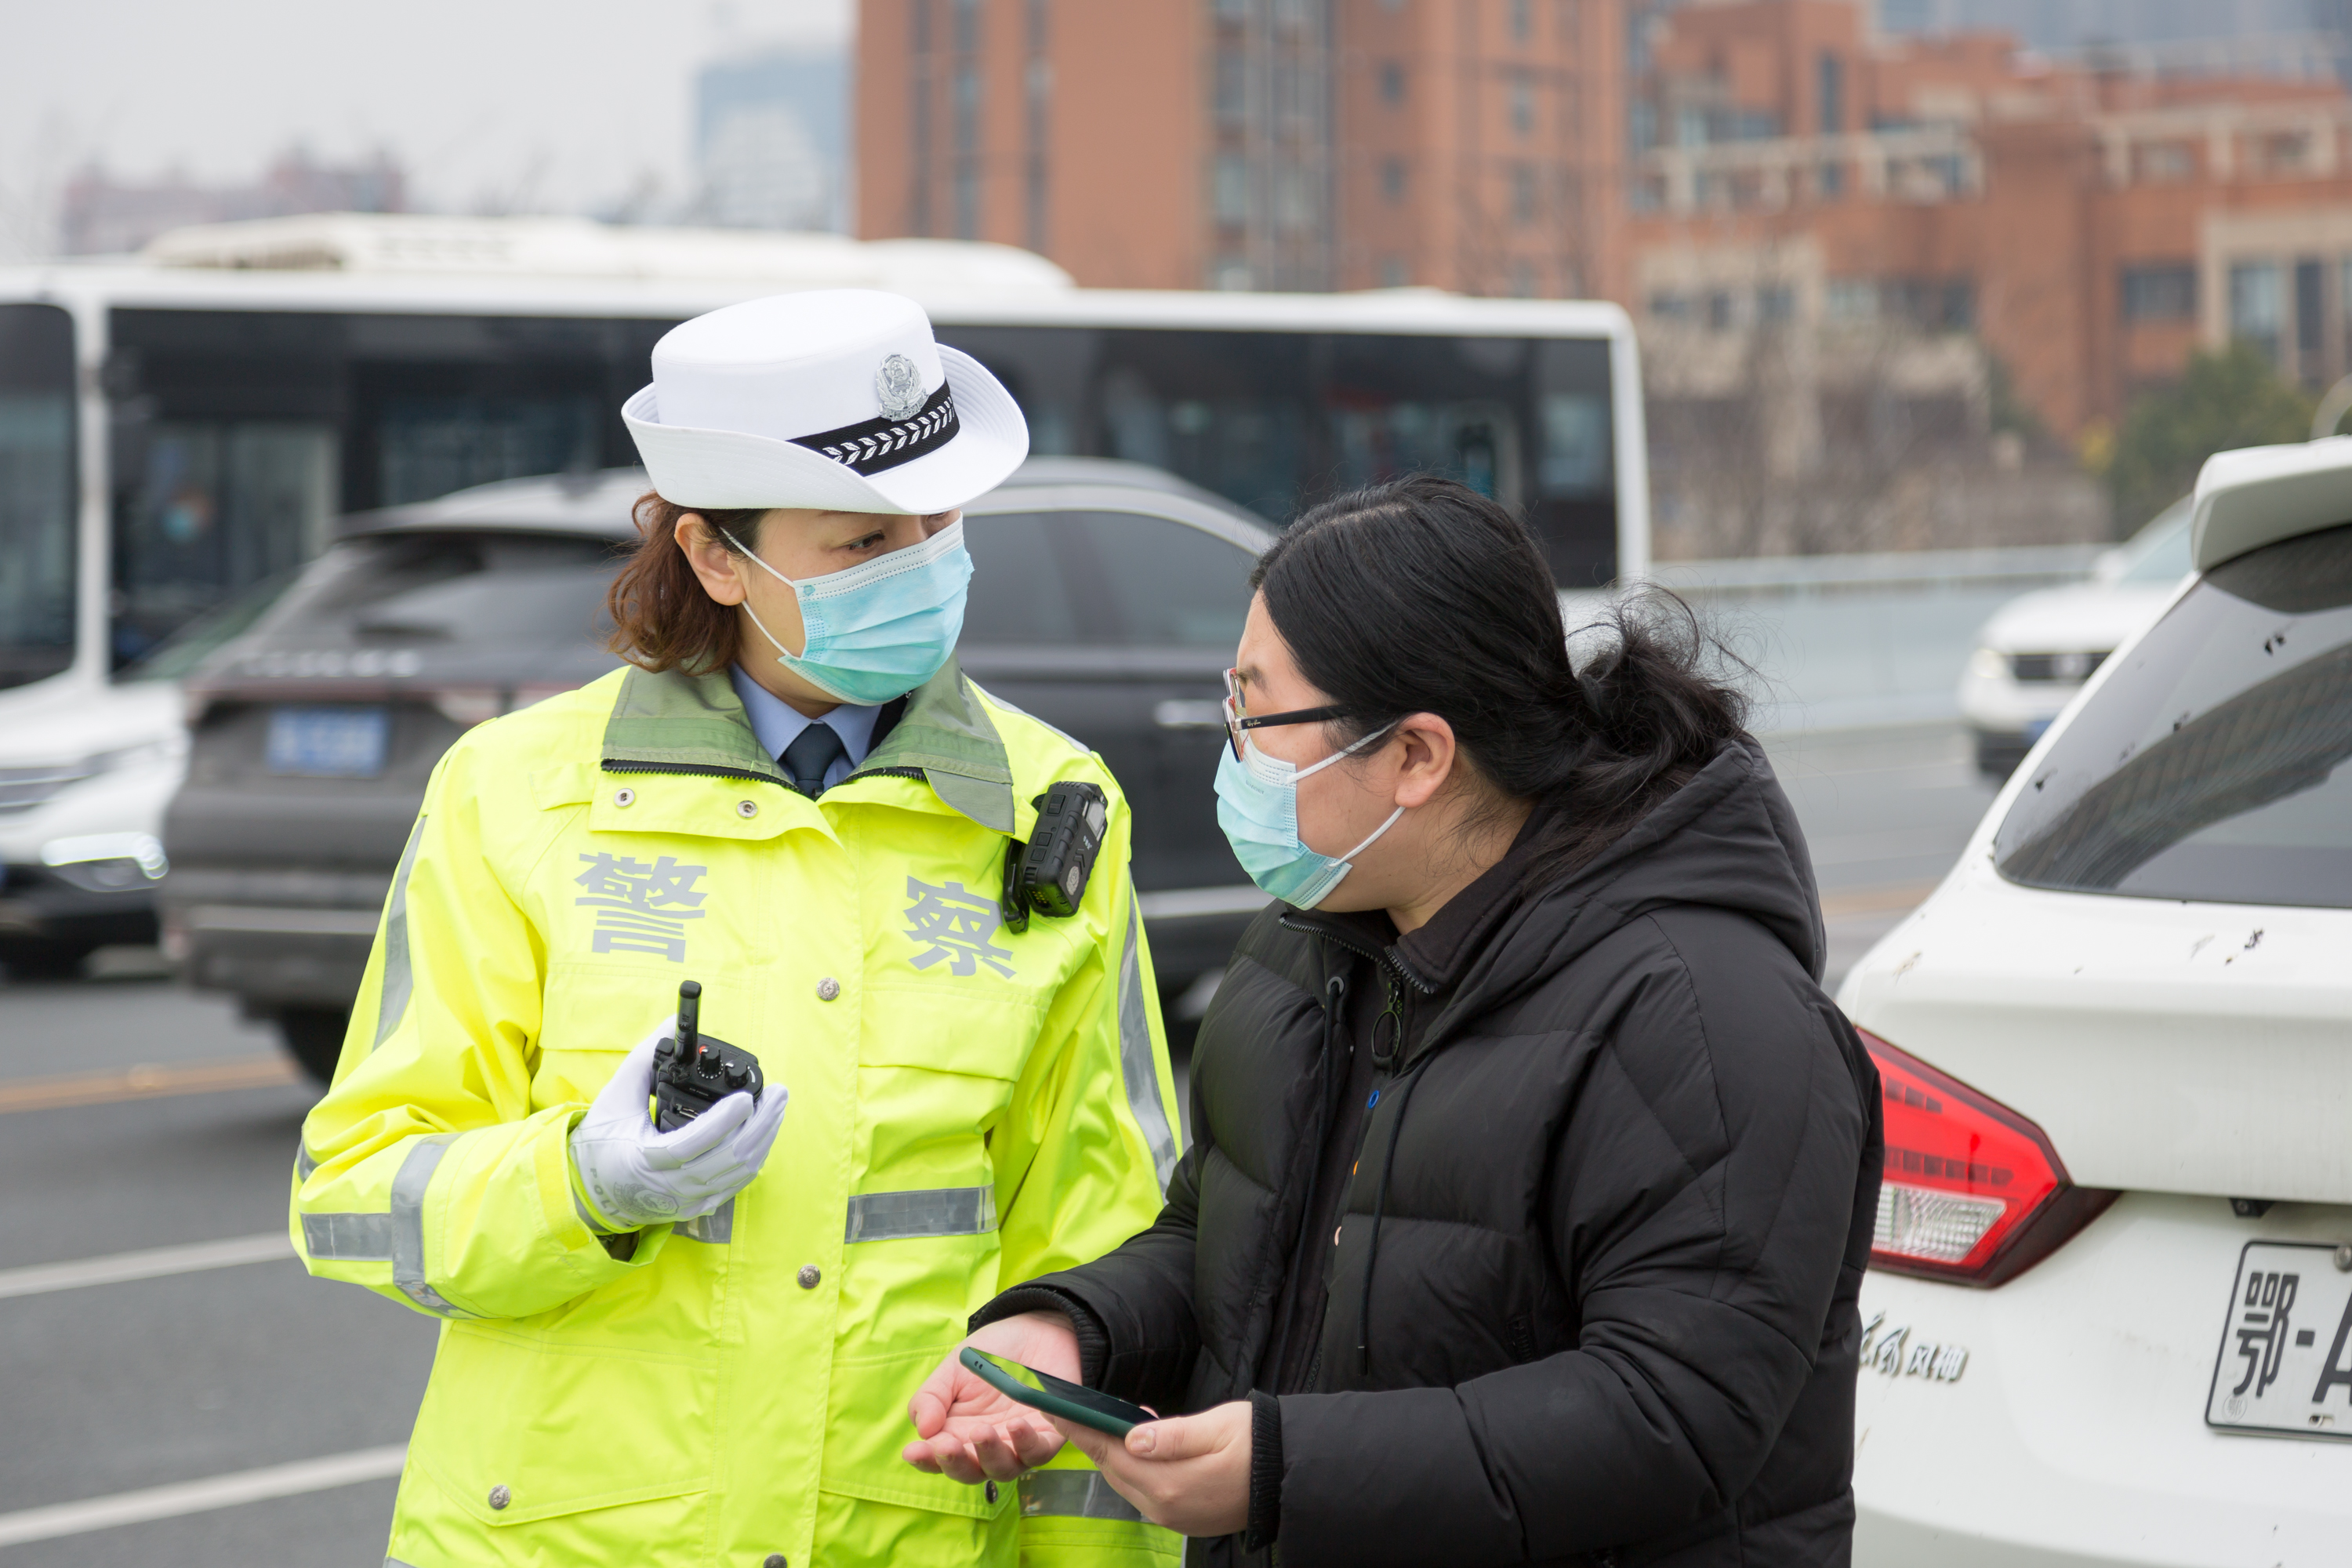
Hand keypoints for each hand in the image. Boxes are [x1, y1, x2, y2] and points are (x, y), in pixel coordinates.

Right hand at [568, 1017, 789, 1229]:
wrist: (593, 1191)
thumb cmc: (602, 1143)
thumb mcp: (616, 1097)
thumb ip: (643, 1060)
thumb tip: (671, 1026)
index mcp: (644, 1159)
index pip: (691, 1144)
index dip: (723, 1123)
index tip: (746, 1098)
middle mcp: (668, 1186)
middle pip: (727, 1159)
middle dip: (760, 1124)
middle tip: (779, 1094)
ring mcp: (686, 1200)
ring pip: (738, 1172)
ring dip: (764, 1138)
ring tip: (777, 1108)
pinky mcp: (697, 1205)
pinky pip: (736, 1184)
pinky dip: (755, 1157)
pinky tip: (765, 1134)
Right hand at [902, 1311, 1079, 1482]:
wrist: (1034, 1331)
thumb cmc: (990, 1354)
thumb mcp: (952, 1369)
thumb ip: (932, 1397)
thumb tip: (922, 1431)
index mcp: (957, 1433)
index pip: (937, 1458)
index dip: (924, 1459)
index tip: (912, 1451)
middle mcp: (986, 1447)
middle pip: (968, 1471)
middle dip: (955, 1462)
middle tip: (946, 1445)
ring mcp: (1016, 1446)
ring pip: (1002, 1469)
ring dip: (989, 1455)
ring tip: (981, 1431)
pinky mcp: (1047, 1438)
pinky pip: (1038, 1452)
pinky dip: (1027, 1443)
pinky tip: (1017, 1425)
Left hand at [1050, 1400, 1252, 1537]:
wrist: (1293, 1476)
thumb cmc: (1259, 1442)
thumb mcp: (1218, 1426)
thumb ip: (1172, 1435)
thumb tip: (1131, 1437)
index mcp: (1169, 1484)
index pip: (1109, 1450)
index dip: (1078, 1427)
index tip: (1052, 1406)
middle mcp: (1164, 1507)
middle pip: (1113, 1468)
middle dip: (1093, 1438)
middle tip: (1078, 1407)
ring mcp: (1173, 1517)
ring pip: (1126, 1481)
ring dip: (1114, 1453)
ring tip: (1109, 1421)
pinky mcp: (1183, 1519)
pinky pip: (1144, 1491)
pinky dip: (1134, 1467)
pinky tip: (1139, 1445)